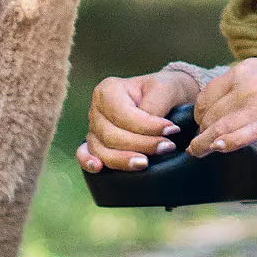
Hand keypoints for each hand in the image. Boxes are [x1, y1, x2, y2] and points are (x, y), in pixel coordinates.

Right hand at [78, 69, 199, 172]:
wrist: (167, 99)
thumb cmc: (164, 91)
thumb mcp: (166, 88)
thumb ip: (156, 105)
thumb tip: (149, 129)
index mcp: (109, 90)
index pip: (123, 114)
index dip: (147, 126)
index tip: (172, 129)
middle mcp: (97, 109)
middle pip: (111, 135)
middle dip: (141, 144)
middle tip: (168, 146)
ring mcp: (94, 128)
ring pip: (102, 150)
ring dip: (124, 159)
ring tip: (146, 163)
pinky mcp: (95, 144)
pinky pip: (84, 154)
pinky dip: (88, 161)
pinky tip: (99, 168)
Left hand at [190, 41, 256, 155]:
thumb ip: (249, 83)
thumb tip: (235, 100)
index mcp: (243, 71)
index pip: (207, 95)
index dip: (200, 112)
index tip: (201, 123)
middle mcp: (245, 85)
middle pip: (210, 113)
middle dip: (202, 129)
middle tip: (200, 141)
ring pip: (219, 126)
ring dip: (204, 142)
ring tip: (197, 151)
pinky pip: (242, 135)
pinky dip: (225, 143)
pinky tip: (216, 150)